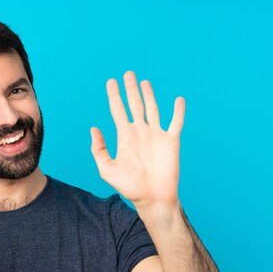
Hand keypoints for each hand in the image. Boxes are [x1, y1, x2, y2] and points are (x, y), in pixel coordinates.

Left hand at [90, 71, 184, 208]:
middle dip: (130, 89)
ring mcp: (156, 135)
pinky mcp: (171, 141)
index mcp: (125, 137)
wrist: (152, 198)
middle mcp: (140, 132)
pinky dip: (178, 111)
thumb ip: (99, 149)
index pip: (118, 110)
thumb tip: (94, 128)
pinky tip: (178, 99)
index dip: (114, 96)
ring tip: (144, 82)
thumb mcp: (107, 169)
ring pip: (152, 109)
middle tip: (127, 73)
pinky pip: (176, 122)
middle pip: (135, 104)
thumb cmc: (130, 187)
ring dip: (149, 95)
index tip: (111, 82)